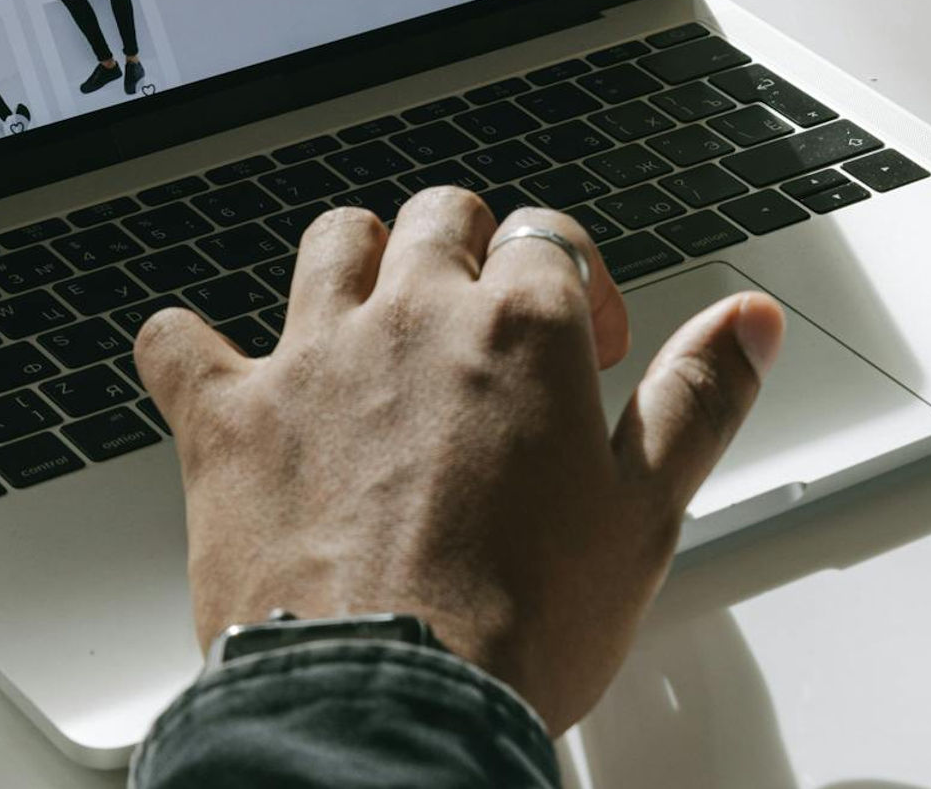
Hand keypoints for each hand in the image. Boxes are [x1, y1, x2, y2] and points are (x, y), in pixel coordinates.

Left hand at [136, 191, 783, 735]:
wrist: (384, 712)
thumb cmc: (520, 623)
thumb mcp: (647, 508)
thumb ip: (701, 393)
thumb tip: (750, 320)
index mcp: (523, 328)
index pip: (551, 238)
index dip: (577, 283)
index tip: (586, 343)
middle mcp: (416, 315)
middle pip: (442, 217)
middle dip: (473, 249)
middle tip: (486, 317)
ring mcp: (315, 358)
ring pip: (333, 242)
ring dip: (358, 260)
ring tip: (375, 308)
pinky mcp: (231, 419)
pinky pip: (181, 344)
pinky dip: (191, 345)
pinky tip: (207, 360)